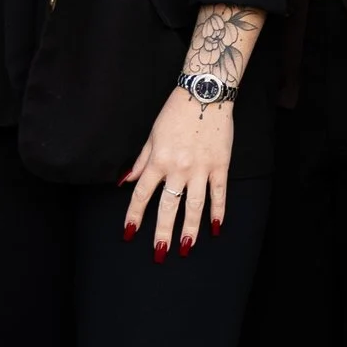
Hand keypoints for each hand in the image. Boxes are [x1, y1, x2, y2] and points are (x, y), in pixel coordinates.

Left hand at [122, 88, 234, 258]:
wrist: (205, 93)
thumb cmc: (175, 113)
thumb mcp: (152, 135)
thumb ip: (141, 161)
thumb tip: (126, 182)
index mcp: (158, 160)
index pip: (142, 195)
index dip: (134, 216)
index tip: (129, 233)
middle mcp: (178, 168)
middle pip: (168, 207)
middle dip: (163, 232)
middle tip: (160, 253)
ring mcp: (201, 168)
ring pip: (195, 205)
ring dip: (190, 229)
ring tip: (186, 248)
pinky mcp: (221, 165)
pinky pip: (219, 193)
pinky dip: (218, 211)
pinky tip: (215, 228)